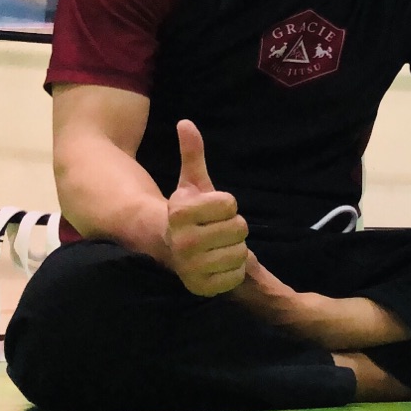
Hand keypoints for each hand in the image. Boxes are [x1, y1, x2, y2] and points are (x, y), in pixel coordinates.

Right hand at [164, 120, 248, 296]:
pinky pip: (237, 274)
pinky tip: (218, 264)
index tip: (213, 209)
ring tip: (217, 246)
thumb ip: (192, 153)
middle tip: (216, 230)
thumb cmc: (189, 213)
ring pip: (241, 251)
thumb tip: (186, 122)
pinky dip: (234, 269)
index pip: (229, 203)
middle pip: (239, 227)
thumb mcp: (192, 183)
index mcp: (179, 213)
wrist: (170, 248)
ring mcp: (191, 267)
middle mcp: (182, 242)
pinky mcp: (202, 288)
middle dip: (232, 226)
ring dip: (234, 248)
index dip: (226, 204)